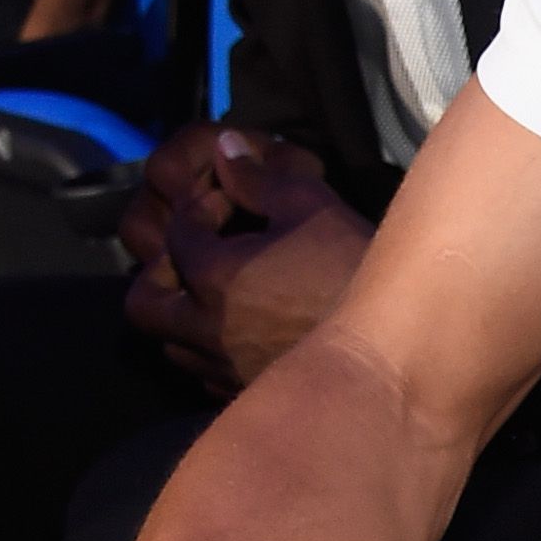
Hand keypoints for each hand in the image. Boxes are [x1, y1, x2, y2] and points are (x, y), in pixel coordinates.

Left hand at [124, 138, 370, 388]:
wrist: (395, 348)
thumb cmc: (351, 268)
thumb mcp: (310, 206)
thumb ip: (258, 177)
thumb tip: (223, 148)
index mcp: (215, 277)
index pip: (179, 232)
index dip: (200, 208)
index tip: (231, 202)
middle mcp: (207, 327)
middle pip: (145, 303)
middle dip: (160, 275)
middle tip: (195, 257)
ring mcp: (225, 366)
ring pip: (171, 343)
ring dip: (182, 315)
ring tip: (216, 296)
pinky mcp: (248, 392)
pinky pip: (206, 375)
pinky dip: (210, 351)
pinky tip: (242, 333)